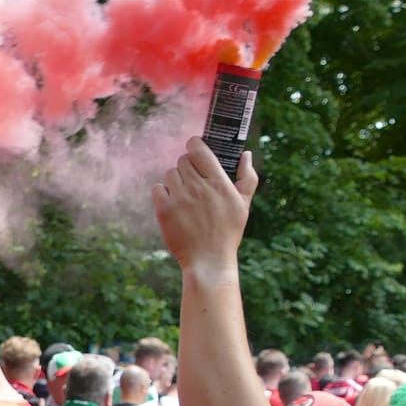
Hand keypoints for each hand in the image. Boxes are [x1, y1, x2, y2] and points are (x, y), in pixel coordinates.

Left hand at [151, 136, 258, 283]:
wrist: (208, 260)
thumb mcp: (244, 204)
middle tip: (193, 182)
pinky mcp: (164, 210)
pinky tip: (174, 204)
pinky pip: (157, 188)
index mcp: (218, 182)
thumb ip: (247, 177)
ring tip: (185, 197)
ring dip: (176, 181)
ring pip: (170, 173)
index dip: (194, 146)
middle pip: (183, 160)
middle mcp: (198, 187)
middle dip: (187, 167)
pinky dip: (163, 193)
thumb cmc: (228, 232)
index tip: (196, 152)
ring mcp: (180, 198)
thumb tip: (246, 154)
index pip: (198, 149)